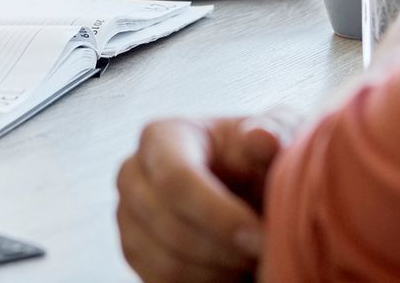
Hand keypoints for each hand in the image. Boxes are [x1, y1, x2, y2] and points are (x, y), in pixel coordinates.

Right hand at [116, 112, 296, 282]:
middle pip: (168, 225)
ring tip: (249, 260)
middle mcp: (132, 174)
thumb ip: (272, 132)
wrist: (245, 187)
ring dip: (216, 271)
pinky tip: (230, 272)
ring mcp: (126, 216)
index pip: (176, 180)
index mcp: (161, 137)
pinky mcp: (133, 251)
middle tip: (263, 252)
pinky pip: (161, 282)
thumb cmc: (257, 158)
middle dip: (222, 247)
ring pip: (165, 262)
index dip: (218, 215)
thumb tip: (262, 137)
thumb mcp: (272, 139)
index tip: (260, 236)